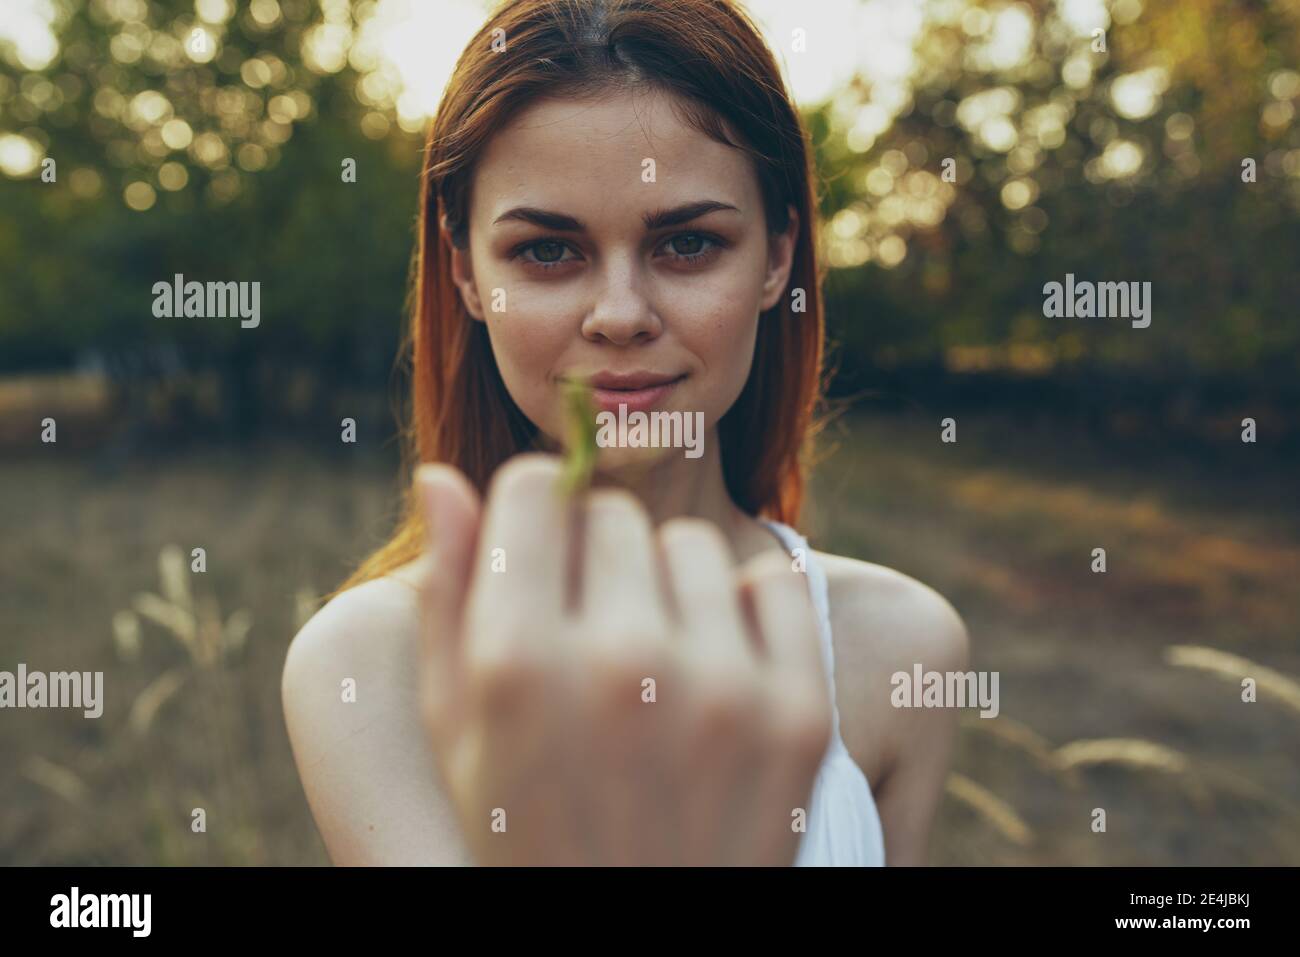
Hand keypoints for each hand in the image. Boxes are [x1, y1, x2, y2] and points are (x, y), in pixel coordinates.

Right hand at [414, 454, 831, 864]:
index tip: (538, 551)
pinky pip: (774, 586)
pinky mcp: (797, 714)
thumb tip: (441, 474)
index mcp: (518, 664)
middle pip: (612, 514)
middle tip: (592, 628)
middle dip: (594, 555)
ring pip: (692, 546)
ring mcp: (721, 690)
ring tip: (652, 662)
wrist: (638, 942)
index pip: (534, 486)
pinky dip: (744, 613)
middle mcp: (622, 665)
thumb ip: (448, 597)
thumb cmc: (523, 830)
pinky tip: (714, 670)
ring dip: (668, 585)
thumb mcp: (457, 731)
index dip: (531, 514)